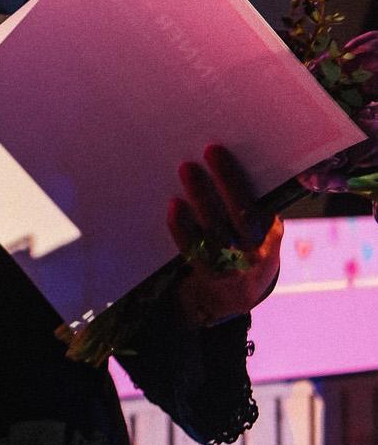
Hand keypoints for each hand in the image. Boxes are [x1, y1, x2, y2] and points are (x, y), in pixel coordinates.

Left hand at [170, 143, 282, 327]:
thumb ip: (263, 202)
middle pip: (237, 213)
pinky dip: (181, 226)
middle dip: (223, 180)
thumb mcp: (267, 228)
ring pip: (213, 228)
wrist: (241, 292)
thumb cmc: (253, 245)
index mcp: (270, 235)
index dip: (234, 179)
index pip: (253, 205)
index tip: (217, 152)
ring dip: (200, 197)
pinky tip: (174, 206)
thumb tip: (268, 163)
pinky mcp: (208, 272)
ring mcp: (230, 264)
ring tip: (188, 170)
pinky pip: (192, 247)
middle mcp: (253, 251)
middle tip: (206, 153)